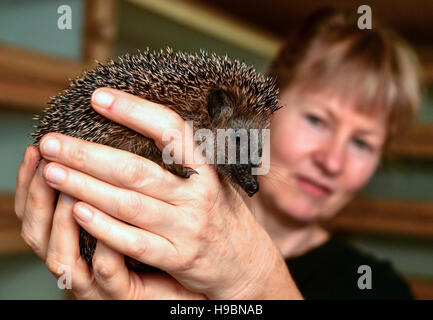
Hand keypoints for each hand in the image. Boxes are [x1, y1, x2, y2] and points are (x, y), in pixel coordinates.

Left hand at [35, 88, 301, 298]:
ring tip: (51, 172)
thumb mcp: (217, 180)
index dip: (134, 111)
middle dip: (88, 155)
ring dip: (85, 187)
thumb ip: (189, 159)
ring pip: (128, 204)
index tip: (98, 97)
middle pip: (135, 170)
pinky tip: (77, 212)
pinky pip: (133, 241)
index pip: (171, 130)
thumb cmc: (224, 215)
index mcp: (207, 169)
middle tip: (52, 141)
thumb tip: (148, 124)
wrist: (247, 264)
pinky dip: (103, 227)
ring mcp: (187, 227)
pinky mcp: (177, 257)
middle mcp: (198, 195)